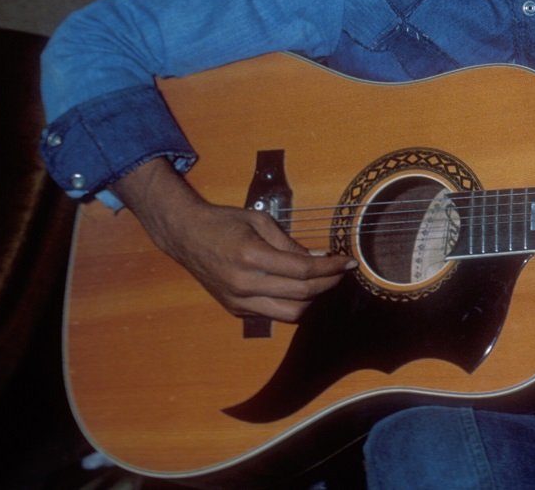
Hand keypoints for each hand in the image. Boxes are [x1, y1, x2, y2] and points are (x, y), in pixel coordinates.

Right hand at [113, 158, 356, 321]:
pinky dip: (291, 303)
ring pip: (290, 313)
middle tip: (340, 272)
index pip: (303, 271)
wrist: (185, 235)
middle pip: (301, 295)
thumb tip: (319, 260)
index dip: (331, 268)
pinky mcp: (235, 310)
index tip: (349, 262)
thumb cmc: (224, 222)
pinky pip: (273, 313)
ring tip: (321, 281)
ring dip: (312, 299)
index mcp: (251, 257)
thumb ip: (289, 243)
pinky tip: (298, 287)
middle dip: (328, 284)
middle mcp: (244, 284)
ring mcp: (238, 301)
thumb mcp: (260, 220)